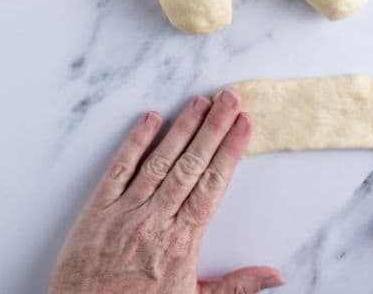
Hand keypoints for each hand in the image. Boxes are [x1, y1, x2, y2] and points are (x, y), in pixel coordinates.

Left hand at [49, 89, 282, 293]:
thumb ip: (237, 286)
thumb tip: (276, 275)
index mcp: (182, 242)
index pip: (214, 185)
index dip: (231, 150)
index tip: (245, 124)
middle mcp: (156, 221)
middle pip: (192, 165)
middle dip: (213, 127)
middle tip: (230, 97)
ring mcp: (124, 214)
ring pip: (159, 162)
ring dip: (182, 128)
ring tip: (200, 101)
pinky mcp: (96, 213)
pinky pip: (117, 172)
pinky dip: (133, 144)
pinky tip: (149, 119)